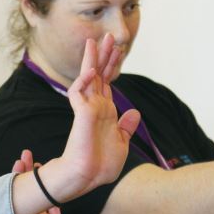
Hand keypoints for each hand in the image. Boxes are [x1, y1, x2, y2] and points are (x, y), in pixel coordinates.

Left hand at [4, 150, 64, 213]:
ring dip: (43, 178)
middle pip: (31, 189)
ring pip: (45, 195)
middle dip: (28, 171)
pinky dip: (58, 195)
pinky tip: (59, 182)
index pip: (19, 194)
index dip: (17, 178)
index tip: (17, 163)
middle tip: (26, 154)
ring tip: (39, 162)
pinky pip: (57, 207)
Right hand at [59, 34, 140, 198]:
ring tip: (94, 41)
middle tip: (109, 36)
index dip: (113, 66)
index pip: (108, 83)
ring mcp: (87, 109)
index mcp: (105, 112)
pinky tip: (90, 71)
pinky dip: (83, 81)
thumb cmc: (102, 165)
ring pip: (88, 78)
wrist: (89, 177)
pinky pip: (79, 93)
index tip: (118, 50)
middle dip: (103, 56)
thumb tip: (134, 112)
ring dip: (91, 60)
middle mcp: (95, 106)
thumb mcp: (122, 143)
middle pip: (99, 75)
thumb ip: (126, 127)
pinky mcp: (80, 114)